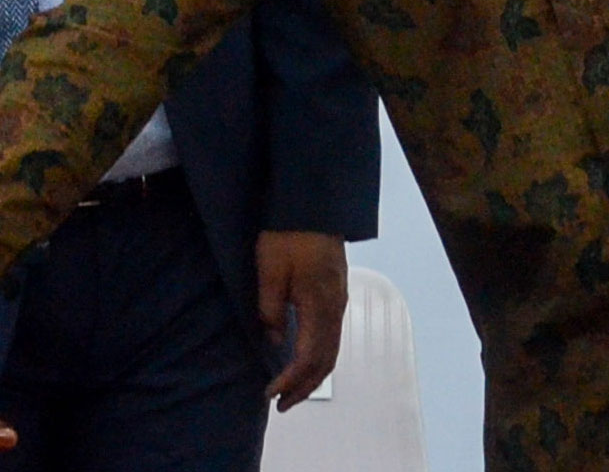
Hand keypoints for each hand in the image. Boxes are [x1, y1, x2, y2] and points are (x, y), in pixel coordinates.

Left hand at [257, 230, 348, 408]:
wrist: (311, 203)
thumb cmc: (287, 234)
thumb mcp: (270, 269)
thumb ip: (271, 308)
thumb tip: (276, 341)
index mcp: (321, 305)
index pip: (310, 357)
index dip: (291, 380)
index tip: (271, 394)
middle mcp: (336, 308)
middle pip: (326, 361)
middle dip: (304, 386)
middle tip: (281, 405)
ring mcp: (339, 300)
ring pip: (331, 350)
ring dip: (312, 374)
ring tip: (291, 390)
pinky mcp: (336, 292)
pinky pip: (331, 336)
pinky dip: (318, 357)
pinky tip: (303, 359)